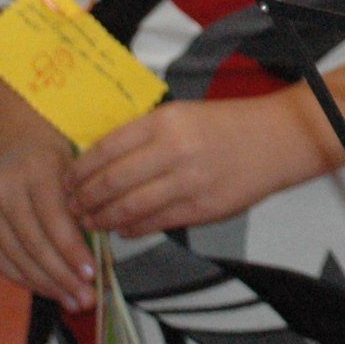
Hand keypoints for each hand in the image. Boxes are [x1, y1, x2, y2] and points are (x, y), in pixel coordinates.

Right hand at [0, 137, 95, 312]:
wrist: (19, 147)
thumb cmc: (61, 164)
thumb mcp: (78, 173)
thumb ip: (84, 208)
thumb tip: (97, 257)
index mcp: (36, 170)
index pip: (54, 218)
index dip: (72, 249)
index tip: (92, 274)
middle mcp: (4, 189)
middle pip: (34, 243)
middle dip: (62, 275)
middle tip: (85, 299)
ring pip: (16, 256)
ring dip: (46, 284)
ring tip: (72, 301)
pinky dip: (25, 279)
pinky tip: (48, 290)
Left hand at [70, 96, 311, 237]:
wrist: (279, 139)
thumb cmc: (226, 124)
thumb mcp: (182, 114)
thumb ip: (143, 136)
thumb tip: (98, 163)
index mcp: (165, 120)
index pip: (104, 149)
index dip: (78, 171)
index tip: (66, 182)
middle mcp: (174, 150)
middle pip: (110, 183)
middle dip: (83, 199)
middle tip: (71, 207)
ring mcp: (188, 181)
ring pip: (127, 208)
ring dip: (101, 219)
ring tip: (91, 222)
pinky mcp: (202, 208)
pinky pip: (154, 223)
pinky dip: (131, 229)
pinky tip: (122, 228)